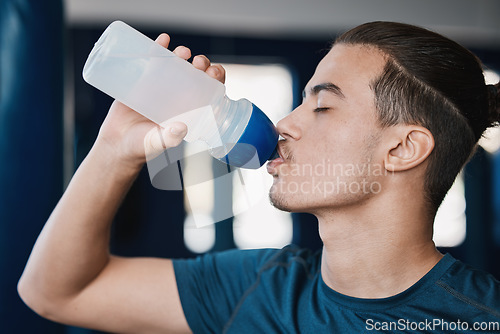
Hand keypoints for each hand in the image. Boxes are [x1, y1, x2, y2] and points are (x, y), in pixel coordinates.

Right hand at [94, 33, 225, 170]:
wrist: (117, 142)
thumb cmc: (143, 146)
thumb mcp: (158, 143)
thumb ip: (170, 138)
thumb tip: (181, 128)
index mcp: (189, 109)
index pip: (210, 91)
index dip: (215, 79)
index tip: (214, 73)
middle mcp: (178, 96)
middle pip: (196, 74)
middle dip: (202, 65)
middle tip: (198, 63)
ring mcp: (162, 87)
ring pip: (177, 65)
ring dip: (183, 54)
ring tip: (182, 52)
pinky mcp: (144, 80)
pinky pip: (154, 61)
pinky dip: (159, 48)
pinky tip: (164, 39)